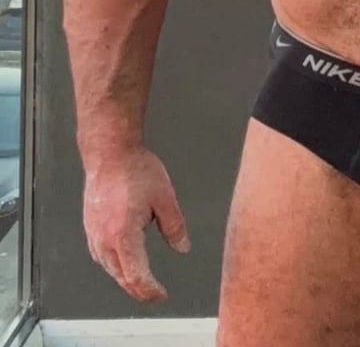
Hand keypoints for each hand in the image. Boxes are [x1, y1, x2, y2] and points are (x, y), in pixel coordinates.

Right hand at [83, 148, 190, 301]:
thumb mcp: (165, 198)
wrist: (110, 154)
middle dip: (138, 289)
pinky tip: (122, 261)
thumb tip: (182, 247)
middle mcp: (105, 239)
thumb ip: (174, 226)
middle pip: (121, 277)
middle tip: (154, 293)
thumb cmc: (135, 170)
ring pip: (109, 269)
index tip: (161, 294)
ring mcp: (94, 234)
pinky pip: (100, 256)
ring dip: (125, 278)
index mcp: (124, 235)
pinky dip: (113, 265)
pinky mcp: (90, 228)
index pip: (136, 276)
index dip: (150, 290)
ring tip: (141, 281)